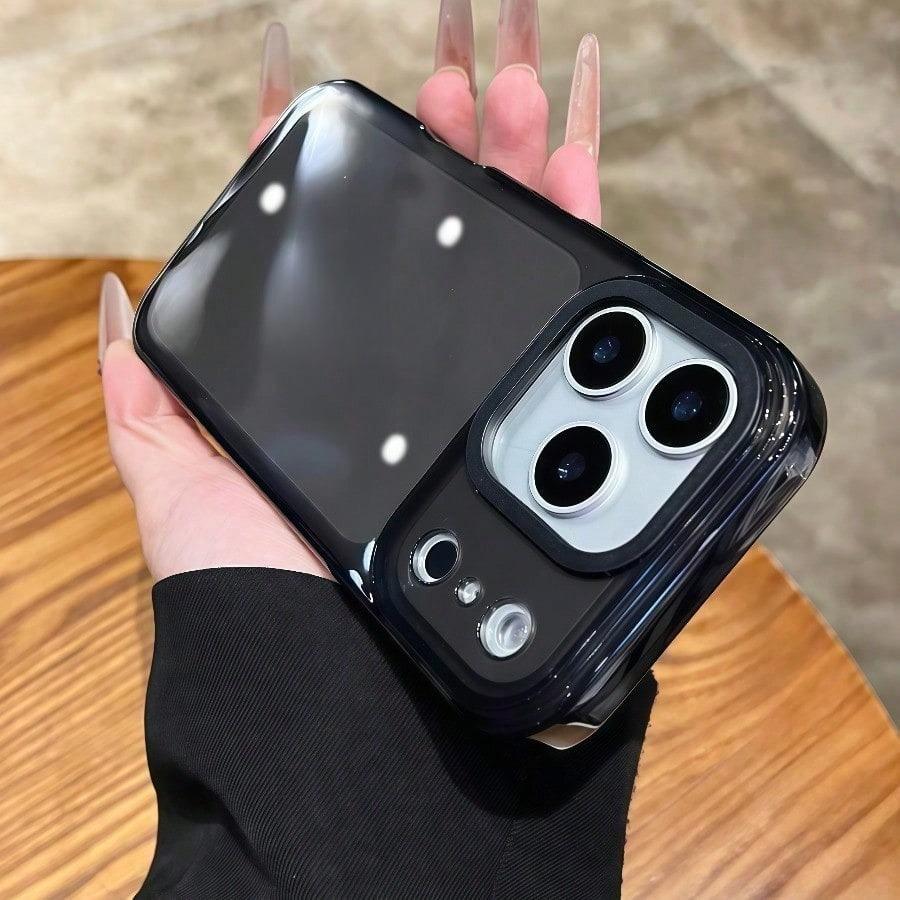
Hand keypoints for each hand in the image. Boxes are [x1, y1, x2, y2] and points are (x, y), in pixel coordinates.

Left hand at [100, 1, 602, 581]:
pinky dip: (572, 206)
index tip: (300, 68)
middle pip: (416, 214)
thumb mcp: (171, 473)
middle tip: (445, 60)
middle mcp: (395, 353)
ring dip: (502, 146)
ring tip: (502, 75)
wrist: (341, 661)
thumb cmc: (253, 575)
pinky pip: (559, 282)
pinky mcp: (521, 391)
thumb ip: (141, 388)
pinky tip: (571, 142)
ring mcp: (462, 368)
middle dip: (433, 127)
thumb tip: (110, 294)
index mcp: (315, 354)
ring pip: (493, 230)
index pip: (312, 227)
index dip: (302, 146)